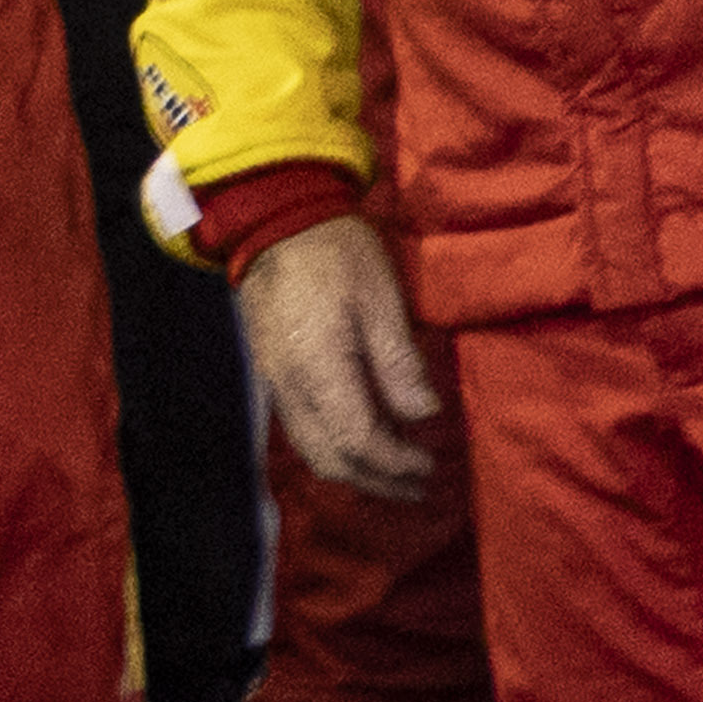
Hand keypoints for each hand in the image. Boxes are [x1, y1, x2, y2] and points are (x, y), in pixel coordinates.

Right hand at [242, 220, 445, 500]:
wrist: (274, 218)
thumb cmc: (336, 252)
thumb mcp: (379, 297)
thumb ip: (397, 361)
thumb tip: (423, 414)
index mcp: (318, 365)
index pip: (357, 440)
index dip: (397, 463)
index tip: (431, 464)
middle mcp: (288, 382)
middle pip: (329, 458)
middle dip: (377, 480)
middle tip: (420, 483)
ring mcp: (274, 378)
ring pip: (310, 448)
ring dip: (355, 469)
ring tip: (396, 471)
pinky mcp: (272, 370)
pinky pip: (300, 427)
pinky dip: (335, 446)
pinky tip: (364, 437)